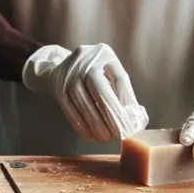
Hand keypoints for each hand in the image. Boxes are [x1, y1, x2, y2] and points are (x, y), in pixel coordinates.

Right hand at [22, 44, 148, 142]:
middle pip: (101, 91)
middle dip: (111, 117)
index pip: (119, 79)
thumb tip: (136, 118)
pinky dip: (82, 126)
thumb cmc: (93, 72)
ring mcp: (68, 76)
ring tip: (106, 138)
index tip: (132, 122)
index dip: (127, 102)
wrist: (60, 68)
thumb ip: (123, 91)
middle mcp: (84, 61)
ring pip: (84, 104)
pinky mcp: (58, 90)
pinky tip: (91, 135)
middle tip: (120, 134)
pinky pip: (70, 111)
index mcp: (103, 54)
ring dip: (96, 125)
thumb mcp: (110, 72)